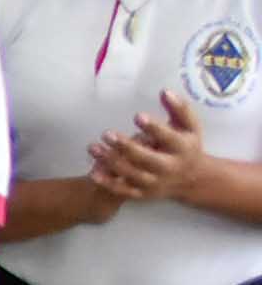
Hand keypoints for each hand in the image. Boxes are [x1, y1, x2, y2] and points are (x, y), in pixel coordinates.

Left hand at [92, 91, 216, 203]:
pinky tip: (93, 172)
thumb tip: (164, 91)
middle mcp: (169, 168)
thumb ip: (179, 109)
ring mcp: (155, 182)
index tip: (137, 116)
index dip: (154, 128)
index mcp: (182, 149)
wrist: (192, 178)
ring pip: (132, 175)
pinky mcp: (143, 193)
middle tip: (107, 133)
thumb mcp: (190, 126)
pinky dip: (108, 183)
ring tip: (93, 147)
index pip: (168, 138)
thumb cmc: (187, 144)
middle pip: (147, 159)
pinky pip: (124, 191)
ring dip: (111, 162)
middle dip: (127, 147)